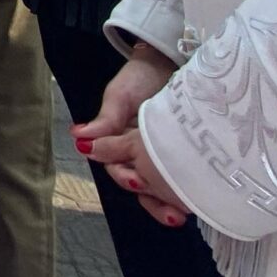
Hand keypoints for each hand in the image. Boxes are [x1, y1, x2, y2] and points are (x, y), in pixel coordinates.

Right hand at [74, 46, 186, 228]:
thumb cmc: (141, 75)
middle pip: (141, 185)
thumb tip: (78, 136)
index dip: (125, 176)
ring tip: (182, 216)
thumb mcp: (121, 95)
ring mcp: (162, 156)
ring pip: (161, 188)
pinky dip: (187, 192)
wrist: (172, 59)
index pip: (118, 167)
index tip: (136, 180)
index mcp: (119, 142)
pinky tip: (198, 202)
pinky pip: (183, 179)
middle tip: (170, 212)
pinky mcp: (183, 155)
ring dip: (168, 204)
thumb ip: (106, 119)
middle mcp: (139, 153)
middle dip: (152, 200)